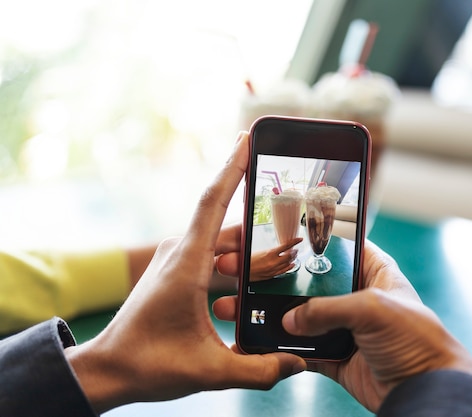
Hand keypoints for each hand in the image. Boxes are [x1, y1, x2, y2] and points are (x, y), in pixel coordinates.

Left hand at [65, 132, 305, 413]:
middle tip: (297, 239)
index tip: (247, 138)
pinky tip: (253, 276)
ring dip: (250, 252)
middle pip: (231, 229)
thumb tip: (297, 362)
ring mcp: (175, 258)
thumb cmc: (148, 364)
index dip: (232, 167)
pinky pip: (211, 253)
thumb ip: (259, 367)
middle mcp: (179, 252)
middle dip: (265, 234)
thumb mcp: (210, 371)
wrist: (107, 369)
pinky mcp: (175, 269)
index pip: (212, 202)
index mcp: (186, 263)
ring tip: (284, 260)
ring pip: (222, 243)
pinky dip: (235, 260)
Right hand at [249, 237, 302, 280]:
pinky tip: (292, 265)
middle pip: (289, 256)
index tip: (299, 239)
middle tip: (296, 249)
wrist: (240, 269)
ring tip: (295, 255)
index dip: (295, 242)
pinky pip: (283, 271)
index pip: (287, 246)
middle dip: (294, 252)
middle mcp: (273, 262)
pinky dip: (289, 267)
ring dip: (292, 259)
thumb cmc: (247, 260)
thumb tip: (278, 248)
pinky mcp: (271, 275)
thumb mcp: (259, 251)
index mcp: (270, 253)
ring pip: (287, 264)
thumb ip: (270, 250)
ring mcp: (273, 269)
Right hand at [281, 241, 471, 412]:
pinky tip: (280, 344)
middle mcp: (362, 302)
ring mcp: (350, 331)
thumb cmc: (417, 341)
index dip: (328, 245)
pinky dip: (294, 351)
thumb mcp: (372, 310)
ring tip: (271, 314)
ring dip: (293, 321)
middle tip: (277, 283)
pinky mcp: (340, 359)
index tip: (301, 241)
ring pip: (312, 320)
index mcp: (379, 276)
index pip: (350, 250)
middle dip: (300, 288)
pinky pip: (310, 352)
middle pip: (323, 287)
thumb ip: (328, 309)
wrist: (423, 390)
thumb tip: (292, 319)